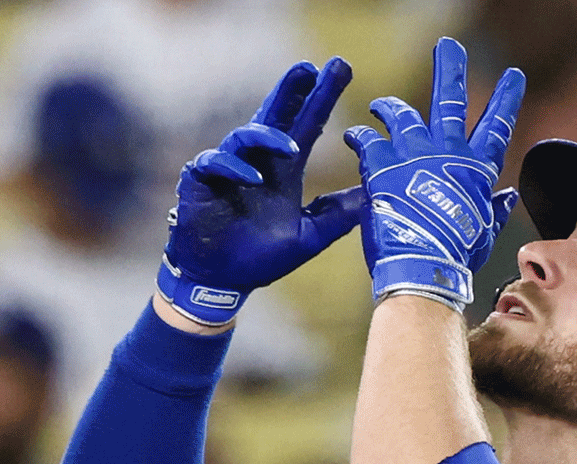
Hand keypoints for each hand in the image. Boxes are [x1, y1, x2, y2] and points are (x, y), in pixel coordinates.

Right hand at [158, 58, 364, 327]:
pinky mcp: (200, 180)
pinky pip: (215, 162)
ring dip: (268, 136)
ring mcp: (227, 167)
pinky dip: (233, 167)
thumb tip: (377, 194)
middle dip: (292, 89)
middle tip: (310, 66)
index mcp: (283, 171)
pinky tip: (251, 178)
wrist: (221, 283)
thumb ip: (339, 214)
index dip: (321, 97)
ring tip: (292, 146)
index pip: (306, 124)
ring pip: (246, 135)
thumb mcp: (309, 236)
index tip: (340, 69)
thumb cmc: (261, 259)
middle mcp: (257, 161)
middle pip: (276, 115)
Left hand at [345, 37, 523, 308]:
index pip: (496, 125)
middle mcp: (446, 150)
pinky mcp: (381, 162)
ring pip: (401, 112)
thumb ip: (495, 209)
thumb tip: (509, 196)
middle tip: (448, 46)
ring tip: (379, 105)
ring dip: (389, 106)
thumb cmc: (456, 256)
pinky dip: (360, 135)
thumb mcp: (484, 232)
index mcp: (475, 167)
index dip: (506, 99)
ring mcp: (413, 152)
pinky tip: (353, 135)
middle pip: (449, 98)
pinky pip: (367, 137)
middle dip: (449, 68)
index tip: (513, 75)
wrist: (422, 267)